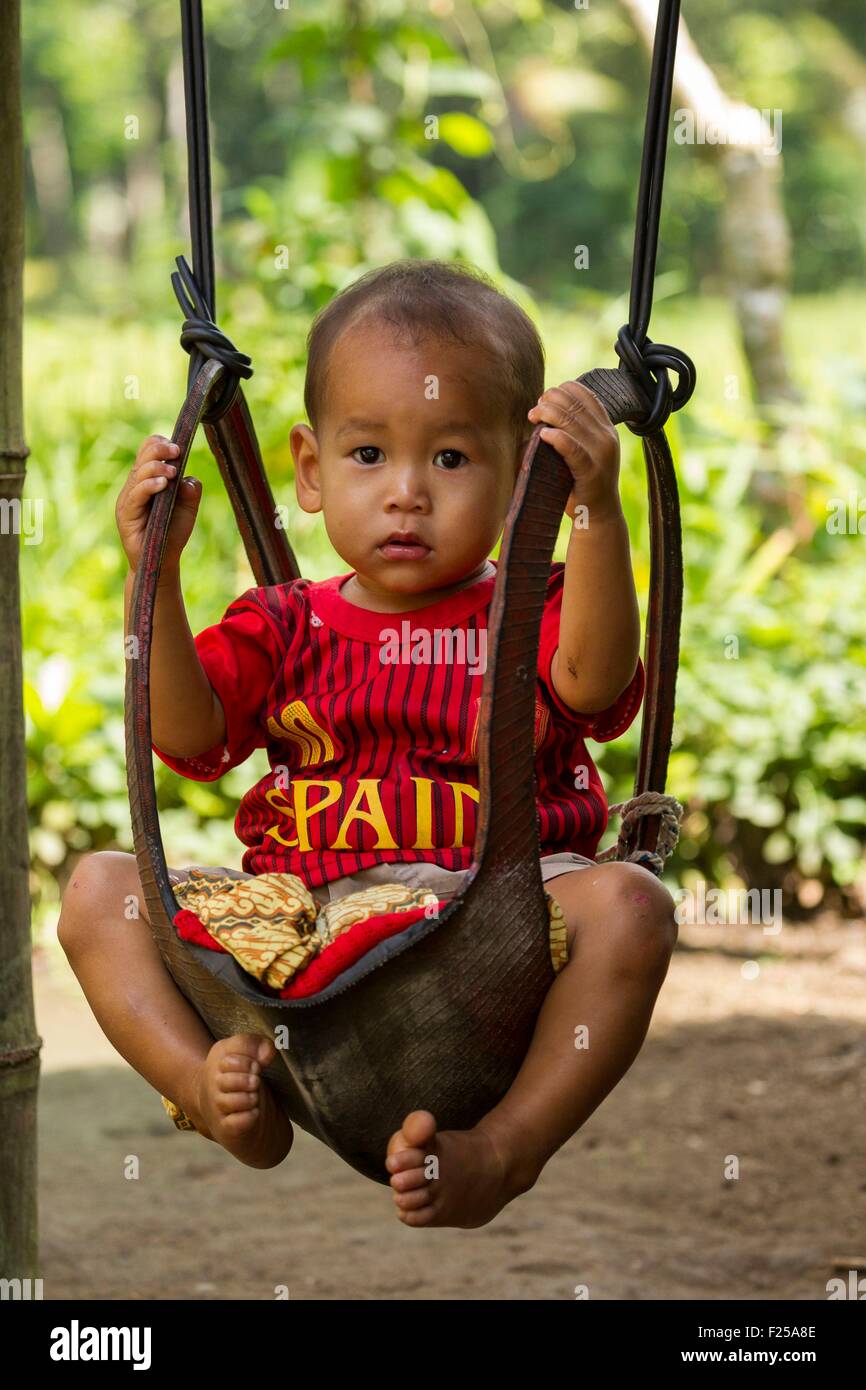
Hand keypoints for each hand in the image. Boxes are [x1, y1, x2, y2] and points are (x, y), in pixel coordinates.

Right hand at [116, 434, 201, 572]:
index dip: (159, 444)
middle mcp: (135, 486)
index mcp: (147, 479)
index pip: (146, 451)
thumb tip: (189, 479)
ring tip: (172, 472)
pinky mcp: (126, 514)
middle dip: (159, 450)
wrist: (162, 561)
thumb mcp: (188, 509)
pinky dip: (149, 486)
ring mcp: (129, 499)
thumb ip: (190, 492)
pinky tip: (163, 484)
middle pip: (141, 456)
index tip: (178, 447)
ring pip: (137, 473)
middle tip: (176, 453)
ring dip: (156, 467)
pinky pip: (135, 494)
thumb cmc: (172, 533)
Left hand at [527, 380, 621, 520]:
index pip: (588, 395)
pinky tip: (542, 434)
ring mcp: (601, 453)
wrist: (597, 515)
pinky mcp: (591, 470)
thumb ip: (573, 431)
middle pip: (576, 405)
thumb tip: (545, 407)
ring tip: (533, 416)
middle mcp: (607, 437)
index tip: (547, 397)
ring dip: (548, 413)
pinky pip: (571, 447)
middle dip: (551, 400)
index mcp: (607, 429)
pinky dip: (556, 437)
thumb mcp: (584, 451)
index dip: (564, 389)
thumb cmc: (582, 482)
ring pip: (571, 421)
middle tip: (535, 408)